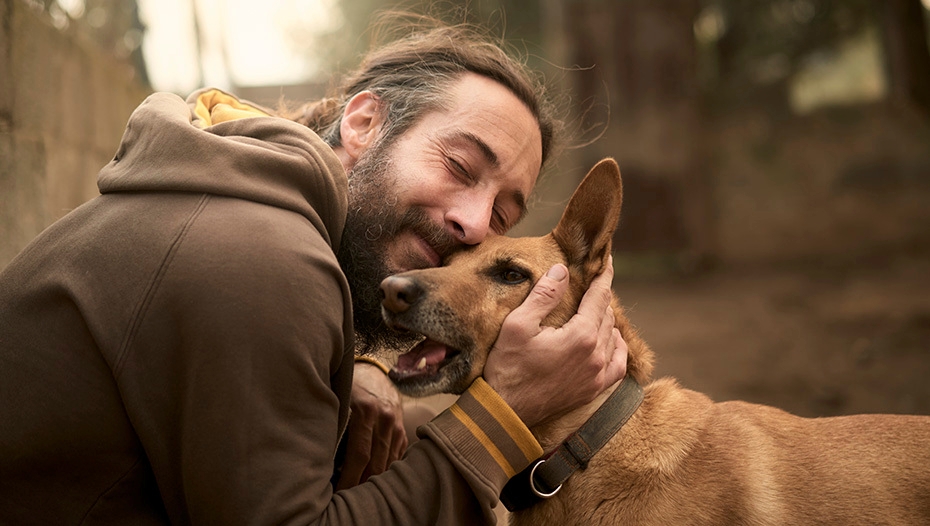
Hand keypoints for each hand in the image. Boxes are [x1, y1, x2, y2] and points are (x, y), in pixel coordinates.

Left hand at [334, 362, 407, 489]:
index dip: (349, 479)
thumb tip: (318, 461)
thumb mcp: (336, 399)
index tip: (336, 494)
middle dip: (361, 485)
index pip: (359, 456)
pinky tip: (372, 481)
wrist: (372, 369)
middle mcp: (386, 418)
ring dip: (373, 481)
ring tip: (359, 495)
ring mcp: (397, 425)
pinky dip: (385, 471)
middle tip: (347, 500)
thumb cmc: (347, 385)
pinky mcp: (403, 430)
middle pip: (376, 464)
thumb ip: (333, 425)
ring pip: (387, 463)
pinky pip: (396, 457)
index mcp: (366, 411)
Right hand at [483, 257, 627, 427]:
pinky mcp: (593, 390)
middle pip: (607, 315)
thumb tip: (563, 270)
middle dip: (600, 297)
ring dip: (605, 320)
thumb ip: (544, 295)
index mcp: (581, 336)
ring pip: (613, 337)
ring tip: (593, 309)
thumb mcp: (518, 324)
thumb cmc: (507, 367)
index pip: (599, 297)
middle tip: (592, 283)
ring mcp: (597, 376)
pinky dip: (616, 348)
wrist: (505, 411)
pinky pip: (618, 365)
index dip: (604, 276)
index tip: (607, 260)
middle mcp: (596, 356)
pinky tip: (608, 340)